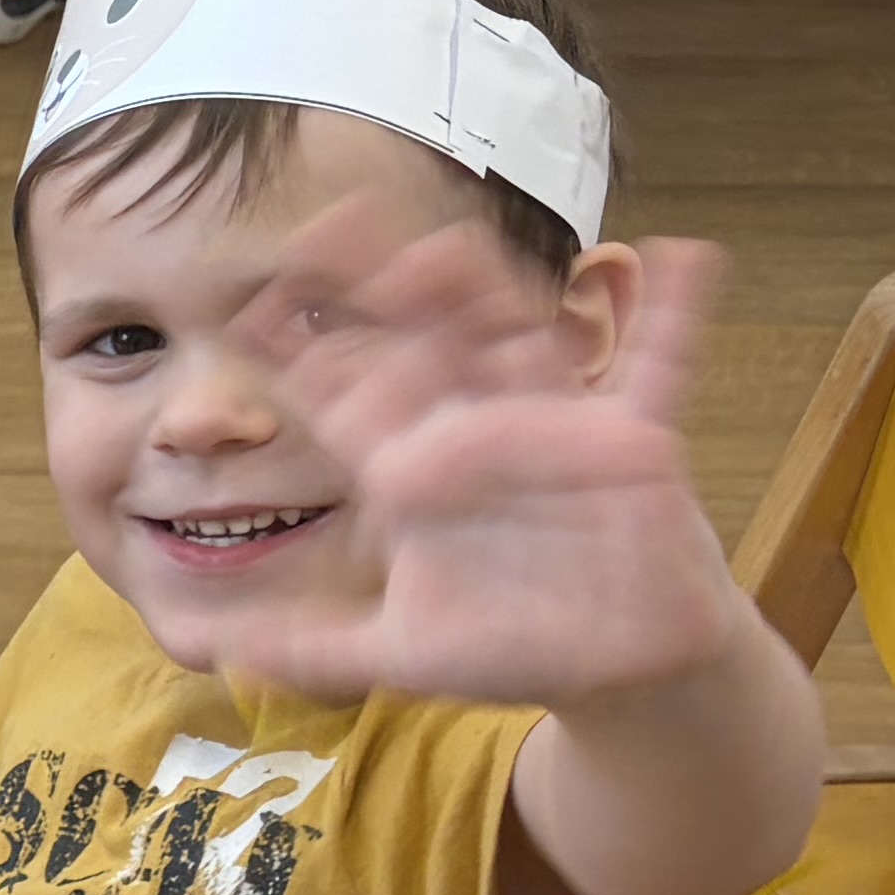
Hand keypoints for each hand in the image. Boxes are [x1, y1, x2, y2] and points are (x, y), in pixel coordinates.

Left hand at [190, 203, 742, 709]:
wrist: (617, 668)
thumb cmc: (510, 644)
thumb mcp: (399, 653)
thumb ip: (309, 648)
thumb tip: (212, 648)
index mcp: (413, 469)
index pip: (348, 395)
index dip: (301, 352)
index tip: (253, 304)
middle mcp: (476, 430)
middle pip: (422, 342)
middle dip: (382, 288)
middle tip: (332, 226)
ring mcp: (555, 425)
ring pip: (516, 338)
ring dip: (488, 291)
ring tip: (452, 243)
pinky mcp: (634, 440)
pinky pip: (658, 366)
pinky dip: (676, 312)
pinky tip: (682, 255)